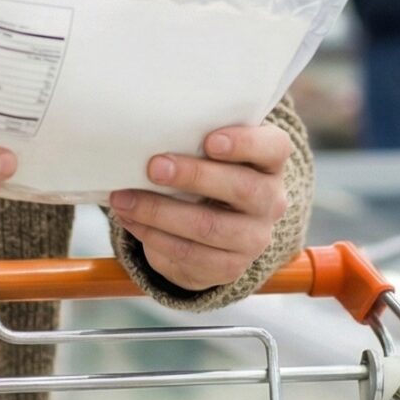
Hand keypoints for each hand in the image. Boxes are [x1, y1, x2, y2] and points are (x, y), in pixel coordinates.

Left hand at [109, 125, 291, 291]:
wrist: (213, 232)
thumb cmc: (208, 174)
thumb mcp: (211, 154)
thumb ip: (196, 139)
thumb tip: (148, 133)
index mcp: (270, 163)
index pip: (274, 147)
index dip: (246, 143)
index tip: (210, 140)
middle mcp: (270, 200)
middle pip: (243, 188)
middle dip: (194, 176)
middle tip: (154, 167)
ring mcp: (254, 237)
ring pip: (210, 226)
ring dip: (160, 212)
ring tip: (125, 199)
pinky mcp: (230, 266)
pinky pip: (190, 254)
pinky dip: (154, 236)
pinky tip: (131, 220)